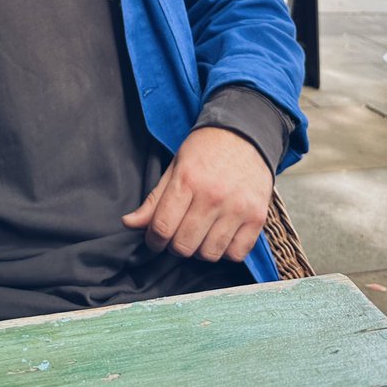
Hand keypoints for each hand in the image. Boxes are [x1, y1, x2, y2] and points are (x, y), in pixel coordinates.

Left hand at [121, 127, 272, 262]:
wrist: (245, 133)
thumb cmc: (206, 149)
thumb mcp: (175, 166)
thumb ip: (154, 199)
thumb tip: (128, 223)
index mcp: (188, 180)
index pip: (162, 228)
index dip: (153, 240)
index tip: (155, 238)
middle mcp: (213, 196)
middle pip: (184, 246)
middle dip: (174, 245)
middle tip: (177, 234)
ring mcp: (237, 208)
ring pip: (209, 254)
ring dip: (199, 250)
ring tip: (200, 233)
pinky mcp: (257, 217)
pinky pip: (236, 253)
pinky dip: (225, 251)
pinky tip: (220, 235)